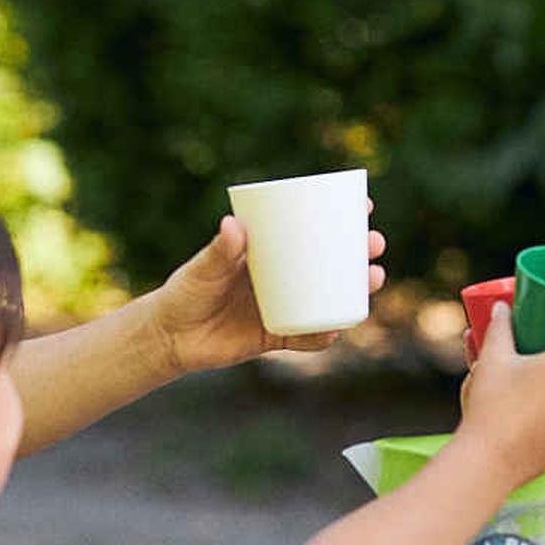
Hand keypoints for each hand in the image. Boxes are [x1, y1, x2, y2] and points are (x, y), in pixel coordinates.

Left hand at [150, 214, 391, 372]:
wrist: (169, 337)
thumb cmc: (185, 291)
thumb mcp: (203, 267)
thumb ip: (219, 249)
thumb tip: (234, 225)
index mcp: (270, 254)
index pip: (311, 232)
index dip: (340, 220)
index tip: (362, 207)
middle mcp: (283, 280)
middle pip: (331, 265)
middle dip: (359, 254)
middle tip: (374, 243)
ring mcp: (283, 308)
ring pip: (329, 299)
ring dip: (356, 291)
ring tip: (374, 279)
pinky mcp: (276, 337)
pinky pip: (308, 337)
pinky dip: (325, 334)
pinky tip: (340, 327)